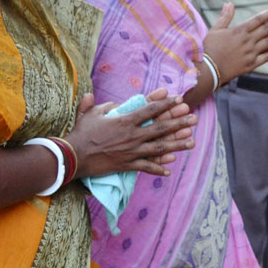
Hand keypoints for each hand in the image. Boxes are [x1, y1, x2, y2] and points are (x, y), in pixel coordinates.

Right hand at [65, 89, 195, 177]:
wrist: (73, 156)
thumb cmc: (81, 133)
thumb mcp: (91, 114)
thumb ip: (99, 104)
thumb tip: (100, 97)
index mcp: (125, 121)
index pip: (150, 110)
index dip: (165, 104)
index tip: (178, 99)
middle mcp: (132, 136)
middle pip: (160, 128)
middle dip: (179, 123)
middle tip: (194, 119)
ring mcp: (131, 151)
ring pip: (159, 148)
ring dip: (177, 145)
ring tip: (192, 142)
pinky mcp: (127, 165)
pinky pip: (145, 167)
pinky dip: (157, 169)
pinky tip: (169, 170)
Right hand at [203, 3, 267, 83]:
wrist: (208, 70)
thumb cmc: (210, 49)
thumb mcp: (215, 30)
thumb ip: (225, 17)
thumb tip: (229, 3)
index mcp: (239, 31)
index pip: (258, 19)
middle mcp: (248, 41)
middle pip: (267, 28)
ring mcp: (251, 53)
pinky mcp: (251, 64)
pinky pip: (267, 57)